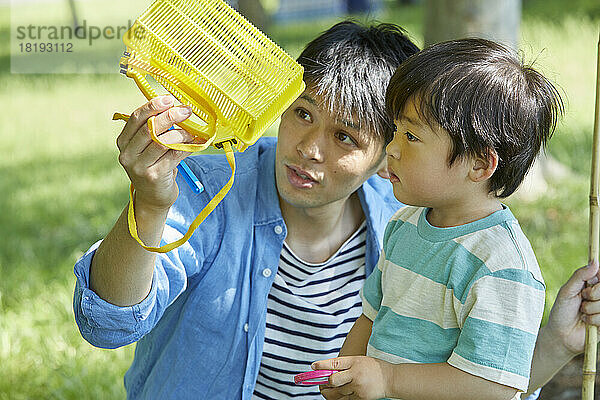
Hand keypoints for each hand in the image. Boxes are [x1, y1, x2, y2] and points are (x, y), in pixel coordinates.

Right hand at [116, 96, 195, 210]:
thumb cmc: (155, 166)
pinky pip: (173, 156)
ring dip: (181, 133)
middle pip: (149, 128)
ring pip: (162, 142)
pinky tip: (195, 143)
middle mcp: (127, 154)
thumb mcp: (148, 147)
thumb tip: (177, 107)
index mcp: (123, 141)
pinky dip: (187, 146)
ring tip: (193, 131)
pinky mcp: (154, 176)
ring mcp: (139, 166)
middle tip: (186, 110)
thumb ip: (155, 129)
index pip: (136, 118)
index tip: (169, 99)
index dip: (153, 106)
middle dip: (170, 117)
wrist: (153, 198)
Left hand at [312, 356, 389, 399]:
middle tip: (321, 385)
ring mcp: (358, 388)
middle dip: (324, 384)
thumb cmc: (373, 368)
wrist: (391, 379)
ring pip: (337, 393)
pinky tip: (339, 395)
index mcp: (355, 362)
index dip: (322, 365)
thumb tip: (326, 370)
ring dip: (330, 393)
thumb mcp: (359, 360)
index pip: (334, 363)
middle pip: (333, 381)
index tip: (313, 367)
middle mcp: (356, 375)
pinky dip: (340, 398)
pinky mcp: (361, 398)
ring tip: (327, 391)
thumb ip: (344, 365)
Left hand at [545, 261, 599, 354]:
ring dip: (591, 308)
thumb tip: (595, 261)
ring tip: (582, 312)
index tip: (590, 283)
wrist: (561, 335)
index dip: (597, 279)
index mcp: (592, 284)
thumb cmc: (562, 311)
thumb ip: (580, 276)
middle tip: (582, 299)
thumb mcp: (567, 291)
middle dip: (592, 294)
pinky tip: (587, 322)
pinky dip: (594, 319)